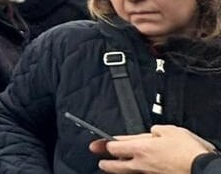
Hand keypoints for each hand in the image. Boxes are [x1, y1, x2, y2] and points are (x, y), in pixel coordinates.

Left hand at [92, 125, 215, 173]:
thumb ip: (154, 131)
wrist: (202, 168)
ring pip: (128, 172)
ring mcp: (149, 173)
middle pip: (116, 165)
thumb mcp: (169, 130)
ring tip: (110, 168)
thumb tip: (150, 133)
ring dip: (118, 169)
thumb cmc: (188, 151)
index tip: (97, 144)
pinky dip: (136, 172)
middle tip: (100, 160)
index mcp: (141, 148)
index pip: (115, 146)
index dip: (105, 144)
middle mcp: (142, 164)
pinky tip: (135, 170)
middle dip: (106, 162)